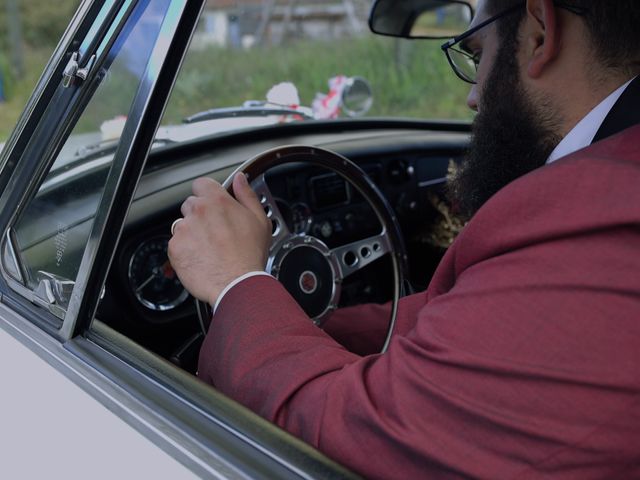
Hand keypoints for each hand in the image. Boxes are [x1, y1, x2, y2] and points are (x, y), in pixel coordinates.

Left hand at [167, 173, 270, 304]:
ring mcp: (184, 229)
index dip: (208, 193)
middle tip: (216, 232)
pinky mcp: (174, 247)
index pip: (202, 184)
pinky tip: (202, 258)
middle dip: (201, 215)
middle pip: (191, 204)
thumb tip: (241, 179)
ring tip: (210, 248)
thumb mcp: (259, 220)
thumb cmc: (249, 255)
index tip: (213, 204)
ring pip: (183, 225)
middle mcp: (198, 211)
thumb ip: (247, 195)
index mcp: (217, 201)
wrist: (236, 284)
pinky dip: (185, 250)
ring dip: (192, 233)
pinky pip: (176, 243)